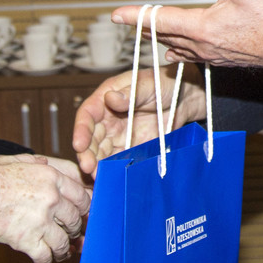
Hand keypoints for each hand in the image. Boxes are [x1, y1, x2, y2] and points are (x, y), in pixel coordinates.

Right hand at [0, 153, 90, 262]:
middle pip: (76, 219)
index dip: (85, 208)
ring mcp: (41, 221)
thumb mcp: (17, 160)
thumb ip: (37, 163)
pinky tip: (43, 260)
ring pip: (64, 241)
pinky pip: (45, 256)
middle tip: (72, 233)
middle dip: (75, 228)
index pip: (82, 196)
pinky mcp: (27, 241)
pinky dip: (46, 261)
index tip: (83, 214)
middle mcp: (51, 199)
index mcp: (52, 177)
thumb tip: (46, 164)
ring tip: (61, 251)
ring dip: (64, 248)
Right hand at [70, 70, 205, 177]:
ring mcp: (118, 136)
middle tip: (88, 168)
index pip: (87, 114)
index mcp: (105, 98)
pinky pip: (118, 161)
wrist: (184, 100)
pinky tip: (113, 179)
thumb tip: (110, 98)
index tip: (79, 144)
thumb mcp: (149, 84)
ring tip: (99, 178)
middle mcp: (107, 119)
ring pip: (101, 153)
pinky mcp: (130, 149)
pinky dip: (114, 170)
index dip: (81, 130)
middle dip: (87, 154)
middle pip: (91, 138)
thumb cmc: (164, 84)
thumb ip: (131, 92)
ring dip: (98, 165)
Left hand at [113, 0, 262, 68]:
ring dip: (158, 38)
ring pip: (174, 47)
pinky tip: (174, 53)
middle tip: (125, 21)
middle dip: (143, 27)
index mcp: (202, 27)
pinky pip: (189, 57)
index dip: (136, 15)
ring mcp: (210, 55)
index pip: (160, 19)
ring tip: (145, 32)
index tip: (115, 15)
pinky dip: (176, 51)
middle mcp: (201, 45)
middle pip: (162, 35)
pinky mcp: (220, 60)